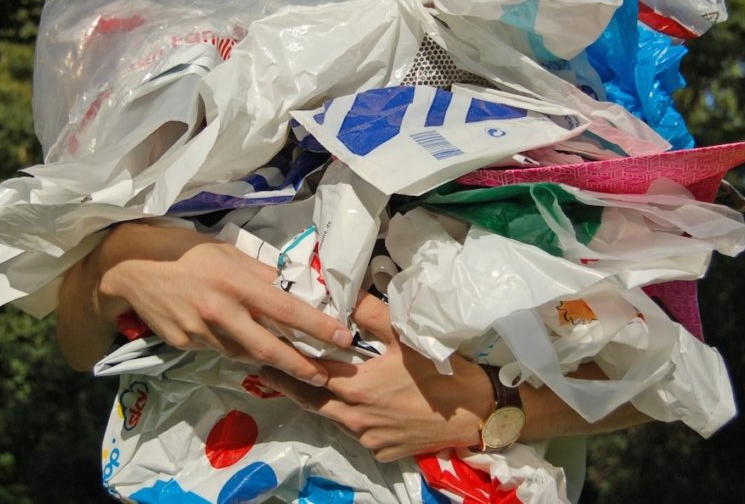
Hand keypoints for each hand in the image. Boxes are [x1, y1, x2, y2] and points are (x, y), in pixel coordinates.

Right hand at [58, 222, 351, 383]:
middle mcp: (221, 311)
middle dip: (300, 365)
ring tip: (294, 364)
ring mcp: (201, 332)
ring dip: (269, 359)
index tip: (342, 338)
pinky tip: (240, 343)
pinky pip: (218, 350)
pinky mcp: (185, 344)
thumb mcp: (227, 252)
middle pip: (269, 347)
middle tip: (326, 376)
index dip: (316, 326)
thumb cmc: (184, 250)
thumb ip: (260, 272)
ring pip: (244, 353)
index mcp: (236, 282)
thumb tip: (294, 286)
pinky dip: (234, 349)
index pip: (285, 308)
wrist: (131, 265)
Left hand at [258, 291, 493, 461]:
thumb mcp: (406, 336)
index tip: (268, 350)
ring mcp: (368, 438)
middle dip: (289, 385)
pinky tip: (350, 405)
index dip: (289, 360)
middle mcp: (356, 418)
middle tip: (267, 370)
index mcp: (357, 388)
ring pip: (333, 419)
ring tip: (304, 383)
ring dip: (319, 401)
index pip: (311, 372)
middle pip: (312, 401)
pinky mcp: (382, 451)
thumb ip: (370, 314)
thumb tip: (344, 292)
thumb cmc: (441, 371)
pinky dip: (348, 418)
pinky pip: (356, 434)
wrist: (476, 412)